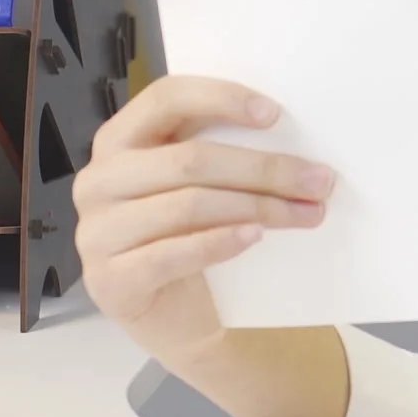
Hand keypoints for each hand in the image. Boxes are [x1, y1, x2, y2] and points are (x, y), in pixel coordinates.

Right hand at [73, 74, 337, 373]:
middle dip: (263, 169)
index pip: (166, 99)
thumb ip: (220, 155)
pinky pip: (171, 254)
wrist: (173, 317)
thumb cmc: (188, 237)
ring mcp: (97, 233)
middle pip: (188, 160)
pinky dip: (219, 242)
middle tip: (319, 180)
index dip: (221, 98)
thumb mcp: (196, 186)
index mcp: (118, 141)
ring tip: (306, 213)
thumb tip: (297, 142)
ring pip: (188, 206)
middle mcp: (98, 181)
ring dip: (257, 207)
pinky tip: (255, 236)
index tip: (275, 115)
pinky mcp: (111, 281)